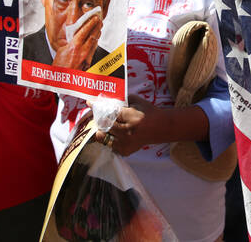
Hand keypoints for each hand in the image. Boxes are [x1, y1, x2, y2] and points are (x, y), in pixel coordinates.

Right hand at [52, 15, 101, 70]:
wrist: (63, 79)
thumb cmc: (59, 66)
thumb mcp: (61, 50)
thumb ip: (68, 42)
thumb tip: (73, 37)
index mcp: (74, 46)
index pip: (85, 31)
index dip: (90, 23)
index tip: (94, 18)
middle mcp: (83, 51)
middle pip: (92, 36)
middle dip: (97, 27)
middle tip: (100, 21)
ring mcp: (87, 57)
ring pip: (94, 42)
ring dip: (97, 34)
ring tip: (99, 28)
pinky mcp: (88, 62)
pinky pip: (93, 50)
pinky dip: (95, 43)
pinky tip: (96, 40)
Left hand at [93, 95, 209, 155]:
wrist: (160, 128)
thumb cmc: (148, 112)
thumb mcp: (137, 101)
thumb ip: (121, 100)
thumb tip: (105, 99)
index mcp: (131, 117)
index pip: (109, 112)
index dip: (98, 107)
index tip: (90, 102)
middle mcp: (128, 132)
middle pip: (104, 125)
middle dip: (99, 119)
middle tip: (99, 115)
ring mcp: (126, 143)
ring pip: (103, 136)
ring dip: (103, 130)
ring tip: (107, 124)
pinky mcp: (125, 151)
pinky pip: (109, 144)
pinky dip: (110, 138)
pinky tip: (116, 133)